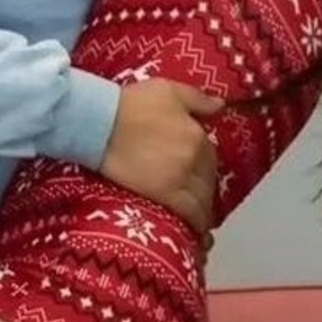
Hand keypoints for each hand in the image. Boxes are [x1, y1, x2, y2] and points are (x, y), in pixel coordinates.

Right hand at [101, 79, 222, 235]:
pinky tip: (197, 231)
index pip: (210, 156)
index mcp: (196, 133)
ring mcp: (180, 177)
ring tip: (200, 219)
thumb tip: (221, 106)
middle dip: (205, 189)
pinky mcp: (164, 194)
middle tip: (198, 197)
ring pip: (202, 199)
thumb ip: (197, 99)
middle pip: (207, 179)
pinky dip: (197, 223)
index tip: (199, 174)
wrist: (100, 122)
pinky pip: (189, 213)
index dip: (204, 167)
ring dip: (204, 209)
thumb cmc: (130, 103)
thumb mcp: (168, 90)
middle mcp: (194, 157)